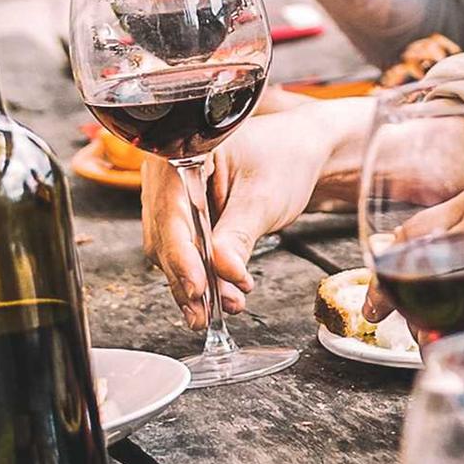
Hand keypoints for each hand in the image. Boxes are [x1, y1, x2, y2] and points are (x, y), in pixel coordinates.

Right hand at [146, 99, 351, 320]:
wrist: (298, 154)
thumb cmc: (284, 159)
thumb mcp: (263, 198)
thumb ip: (238, 236)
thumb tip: (222, 271)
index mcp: (182, 152)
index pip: (170, 209)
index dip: (181, 253)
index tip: (197, 286)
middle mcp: (167, 173)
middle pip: (164, 234)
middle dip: (186, 276)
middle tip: (206, 311)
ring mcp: (172, 196)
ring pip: (170, 249)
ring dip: (192, 283)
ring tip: (218, 309)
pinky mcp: (183, 218)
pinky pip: (183, 251)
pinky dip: (199, 276)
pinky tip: (215, 299)